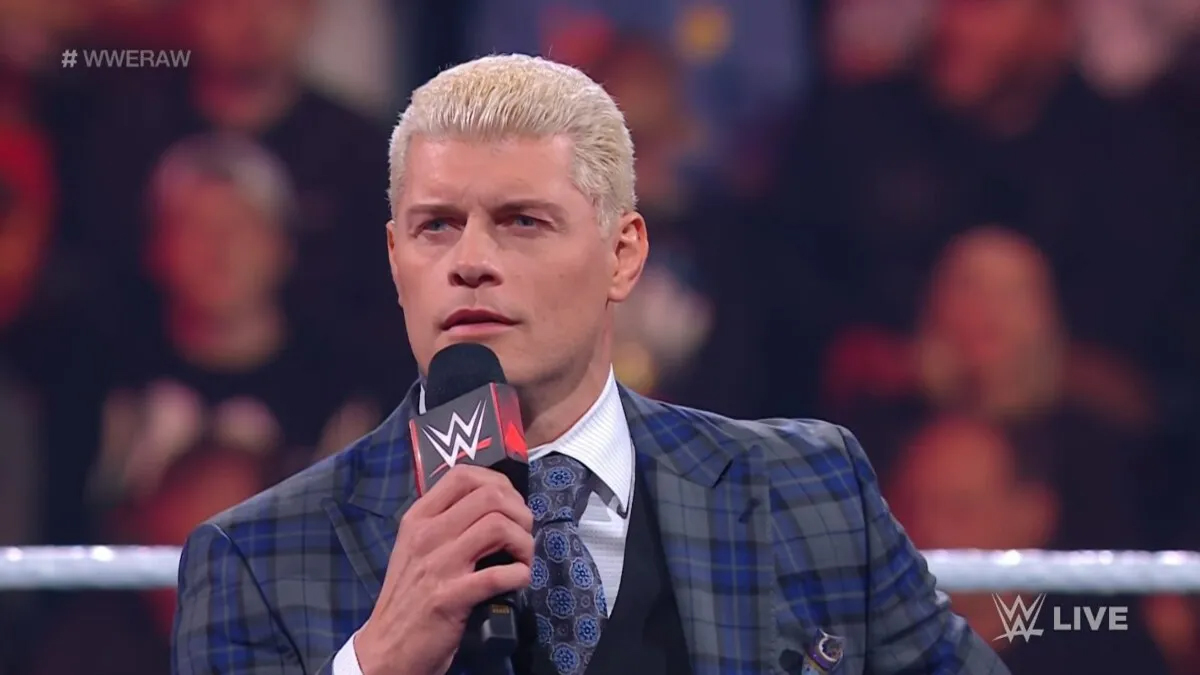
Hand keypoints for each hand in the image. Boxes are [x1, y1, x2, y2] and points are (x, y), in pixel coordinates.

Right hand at [354, 465, 533, 674]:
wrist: (387, 647)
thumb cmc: (409, 596)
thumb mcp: (416, 548)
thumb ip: (446, 523)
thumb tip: (493, 505)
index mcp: (419, 518)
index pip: (463, 475)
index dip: (500, 483)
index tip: (512, 504)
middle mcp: (427, 535)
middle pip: (490, 497)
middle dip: (520, 514)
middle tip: (523, 535)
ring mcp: (438, 565)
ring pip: (499, 527)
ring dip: (524, 543)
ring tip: (523, 559)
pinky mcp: (450, 598)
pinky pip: (499, 574)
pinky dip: (520, 575)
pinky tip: (518, 580)